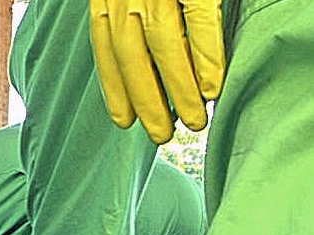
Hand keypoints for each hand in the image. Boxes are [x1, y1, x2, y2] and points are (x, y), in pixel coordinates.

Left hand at [89, 0, 224, 142]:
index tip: (125, 121)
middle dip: (147, 101)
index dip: (115, 88)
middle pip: (131, 57)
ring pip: (164, 47)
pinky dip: (206, 58)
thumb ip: (132, 17)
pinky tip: (212, 88)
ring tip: (195, 121)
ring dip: (180, 90)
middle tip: (162, 135)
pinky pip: (200, 23)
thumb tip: (145, 57)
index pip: (106, 49)